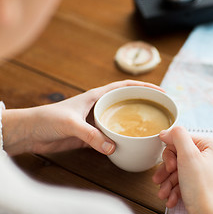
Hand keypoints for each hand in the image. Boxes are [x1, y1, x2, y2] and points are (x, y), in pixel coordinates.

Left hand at [2, 80, 163, 155]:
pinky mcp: (91, 135)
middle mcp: (99, 106)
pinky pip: (111, 136)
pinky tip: (130, 145)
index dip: (144, 87)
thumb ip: (91, 135)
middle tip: (161, 110)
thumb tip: (113, 148)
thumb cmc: (47, 119)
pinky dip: (122, 139)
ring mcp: (96, 121)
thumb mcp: (71, 124)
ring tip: (150, 128)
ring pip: (121, 120)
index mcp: (97, 96)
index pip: (125, 86)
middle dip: (144, 104)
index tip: (160, 91)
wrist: (30, 133)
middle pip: (127, 102)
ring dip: (134, 123)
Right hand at [152, 126, 212, 213]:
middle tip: (163, 178)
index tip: (169, 165)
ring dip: (168, 182)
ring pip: (179, 170)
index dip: (171, 152)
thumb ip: (178, 137)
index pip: (183, 139)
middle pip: (179, 155)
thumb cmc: (204, 190)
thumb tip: (168, 131)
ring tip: (164, 192)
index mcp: (211, 145)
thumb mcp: (188, 156)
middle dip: (167, 170)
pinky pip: (184, 182)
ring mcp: (206, 172)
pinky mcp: (202, 185)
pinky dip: (175, 190)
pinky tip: (171, 197)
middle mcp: (211, 157)